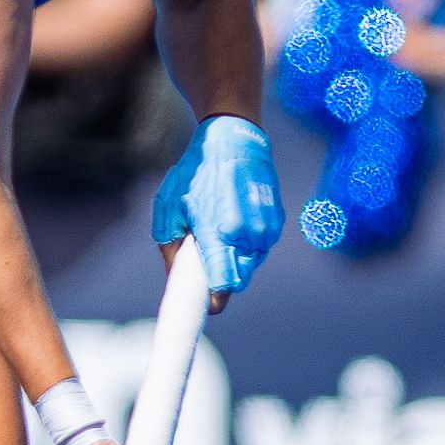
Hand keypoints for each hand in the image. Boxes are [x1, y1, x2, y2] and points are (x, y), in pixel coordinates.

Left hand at [151, 114, 280, 307]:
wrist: (232, 140)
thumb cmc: (195, 174)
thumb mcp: (169, 210)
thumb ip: (170, 249)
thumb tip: (174, 280)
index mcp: (220, 234)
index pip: (223, 285)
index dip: (212, 299)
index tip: (203, 304)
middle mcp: (249, 235)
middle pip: (238, 279)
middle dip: (220, 277)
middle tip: (202, 261)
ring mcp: (266, 229)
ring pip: (250, 264)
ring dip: (234, 260)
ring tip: (216, 231)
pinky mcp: (276, 223)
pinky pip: (259, 248)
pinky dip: (245, 245)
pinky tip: (232, 223)